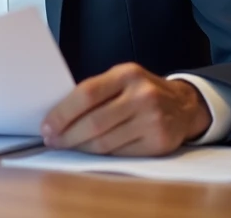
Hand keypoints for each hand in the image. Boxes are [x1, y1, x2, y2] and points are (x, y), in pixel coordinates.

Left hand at [40, 63, 210, 156]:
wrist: (184, 105)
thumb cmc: (142, 92)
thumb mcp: (122, 79)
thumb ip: (96, 92)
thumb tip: (57, 115)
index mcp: (127, 74)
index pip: (87, 93)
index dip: (62, 113)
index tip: (46, 126)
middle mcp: (142, 95)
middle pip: (94, 122)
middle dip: (67, 135)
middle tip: (52, 140)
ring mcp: (152, 120)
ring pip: (105, 142)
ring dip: (80, 148)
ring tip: (67, 146)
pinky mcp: (159, 142)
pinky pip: (120, 154)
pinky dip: (101, 155)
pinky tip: (91, 152)